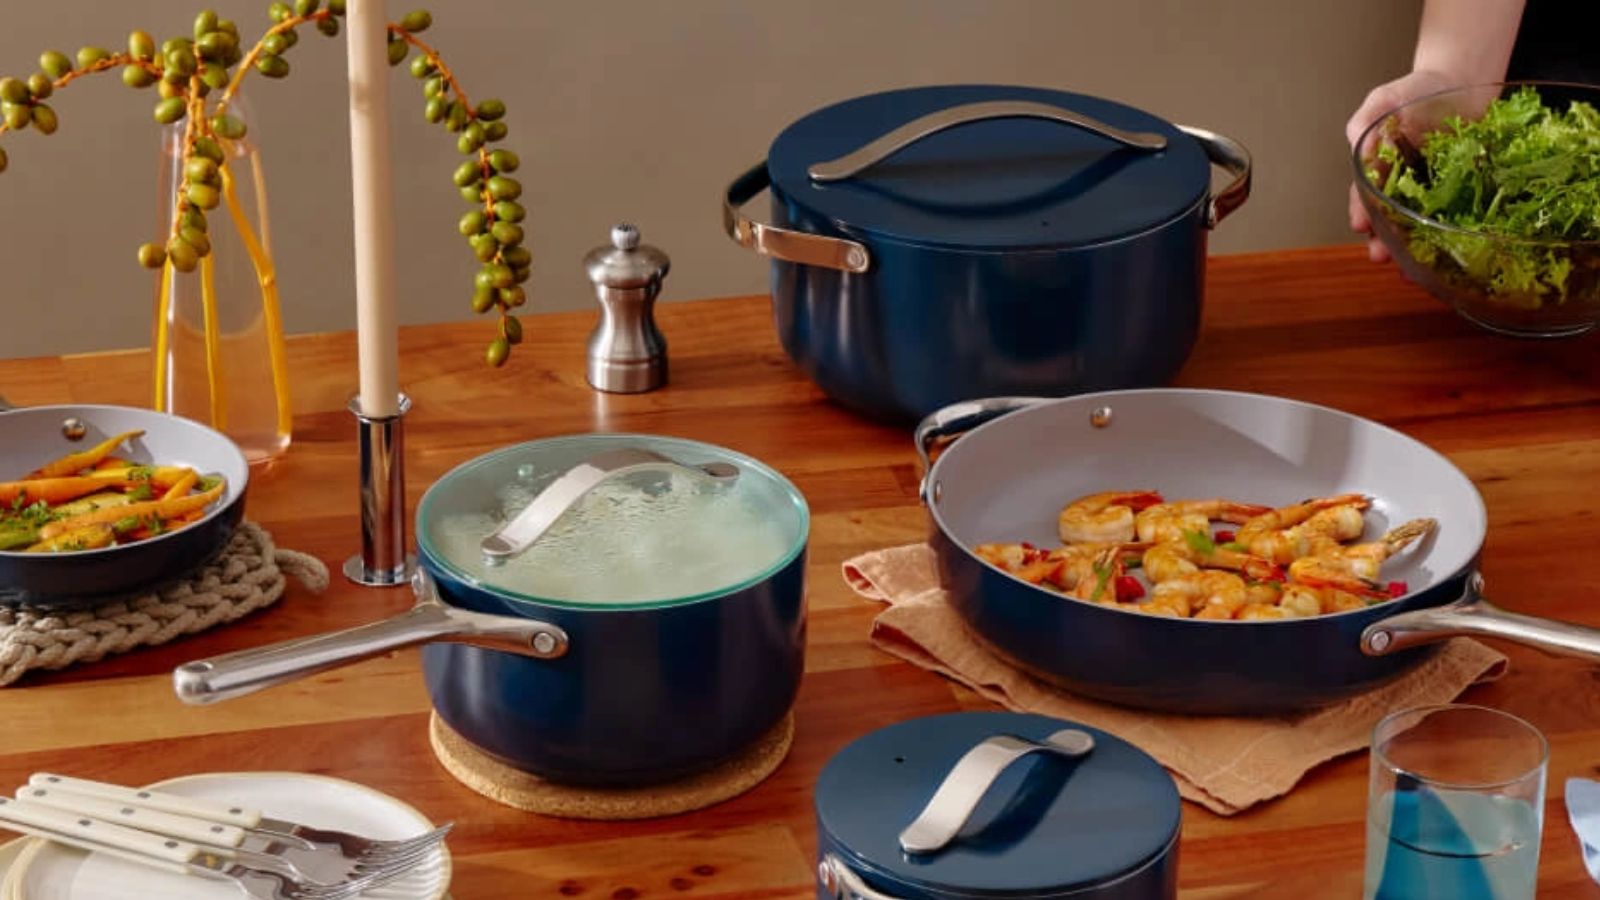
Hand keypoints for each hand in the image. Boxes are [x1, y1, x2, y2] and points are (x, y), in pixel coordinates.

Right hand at [1345, 69, 1455, 261]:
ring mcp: (1431, 190)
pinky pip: (1453, 216)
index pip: (1363, 194)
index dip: (1361, 211)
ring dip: (1412, 248)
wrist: (1464, 81)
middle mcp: (1401, 184)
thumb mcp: (1386, 97)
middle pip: (1387, 219)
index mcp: (1379, 166)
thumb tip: (1358, 144)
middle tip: (1381, 256)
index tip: (1361, 225)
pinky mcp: (1460, 191)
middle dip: (1382, 240)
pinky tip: (1450, 251)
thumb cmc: (1421, 88)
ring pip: (1417, 225)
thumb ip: (1367, 120)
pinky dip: (1448, 235)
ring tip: (1412, 269)